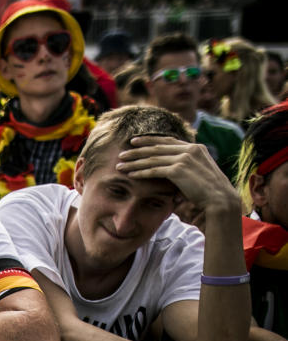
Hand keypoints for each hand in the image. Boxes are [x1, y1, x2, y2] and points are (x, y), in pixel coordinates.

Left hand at [116, 137, 239, 220]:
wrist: (220, 199)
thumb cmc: (209, 191)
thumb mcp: (198, 173)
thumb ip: (186, 167)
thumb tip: (171, 170)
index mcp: (196, 148)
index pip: (168, 141)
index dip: (150, 140)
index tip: (135, 141)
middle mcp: (190, 150)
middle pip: (157, 148)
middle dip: (137, 150)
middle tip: (122, 153)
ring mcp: (184, 158)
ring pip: (152, 158)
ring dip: (134, 162)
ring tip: (120, 165)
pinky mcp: (178, 170)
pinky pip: (154, 170)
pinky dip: (140, 172)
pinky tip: (130, 175)